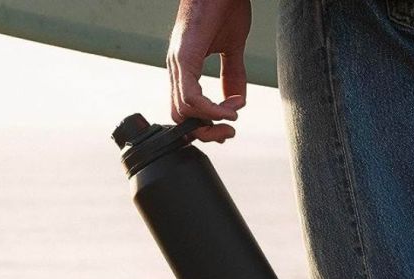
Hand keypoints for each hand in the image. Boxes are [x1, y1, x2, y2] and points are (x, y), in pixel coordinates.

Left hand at [167, 0, 250, 142]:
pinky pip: (190, 96)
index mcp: (185, 66)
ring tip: (233, 115)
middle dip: (206, 132)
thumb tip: (236, 102)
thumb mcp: (233, 47)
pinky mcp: (184, 57)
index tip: (228, 126)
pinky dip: (210, 109)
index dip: (206, 124)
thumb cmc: (225, 6)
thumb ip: (232, 74)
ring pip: (183, 110)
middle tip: (230, 132)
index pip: (186, 109)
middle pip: (180, 116)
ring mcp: (178, 62)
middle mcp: (177, 67)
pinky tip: (228, 110)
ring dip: (211, 120)